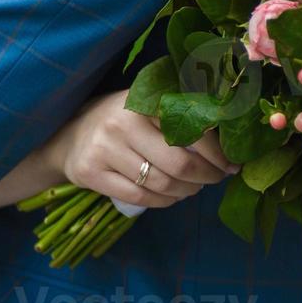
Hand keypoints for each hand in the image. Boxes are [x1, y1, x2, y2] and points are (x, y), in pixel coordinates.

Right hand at [45, 90, 236, 208]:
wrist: (70, 135)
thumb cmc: (122, 120)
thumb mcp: (148, 106)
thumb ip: (181, 115)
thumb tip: (229, 142)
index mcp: (143, 100)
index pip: (192, 131)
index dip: (218, 154)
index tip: (231, 165)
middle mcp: (122, 122)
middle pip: (180, 163)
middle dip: (207, 176)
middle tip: (216, 179)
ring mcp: (104, 149)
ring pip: (161, 184)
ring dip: (186, 192)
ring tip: (193, 187)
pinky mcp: (91, 173)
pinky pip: (140, 198)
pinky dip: (164, 202)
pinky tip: (171, 196)